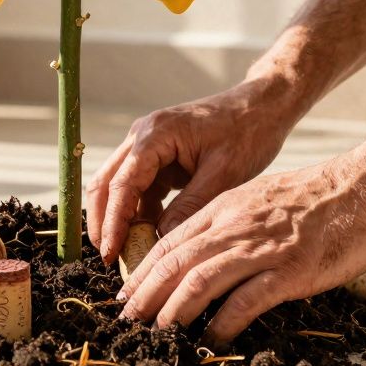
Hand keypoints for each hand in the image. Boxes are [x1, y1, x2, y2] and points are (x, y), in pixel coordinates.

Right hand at [85, 76, 300, 263]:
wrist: (262, 106)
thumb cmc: (248, 132)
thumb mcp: (223, 174)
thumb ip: (190, 206)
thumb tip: (161, 240)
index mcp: (155, 135)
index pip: (121, 185)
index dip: (113, 223)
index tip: (112, 255)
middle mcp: (142, 137)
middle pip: (105, 184)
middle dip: (103, 223)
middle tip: (109, 259)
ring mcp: (147, 146)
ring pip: (117, 187)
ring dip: (118, 219)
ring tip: (127, 254)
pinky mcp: (157, 157)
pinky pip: (138, 188)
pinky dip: (138, 213)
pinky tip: (147, 236)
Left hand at [117, 158, 365, 345]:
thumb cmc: (318, 196)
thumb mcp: (260, 197)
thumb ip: (231, 220)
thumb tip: (207, 248)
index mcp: (226, 207)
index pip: (170, 240)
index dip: (143, 269)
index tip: (127, 291)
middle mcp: (235, 226)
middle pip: (175, 262)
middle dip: (146, 293)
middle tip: (128, 318)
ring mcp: (261, 248)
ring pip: (200, 280)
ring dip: (173, 310)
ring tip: (159, 331)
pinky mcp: (289, 270)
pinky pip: (245, 301)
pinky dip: (223, 323)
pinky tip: (212, 339)